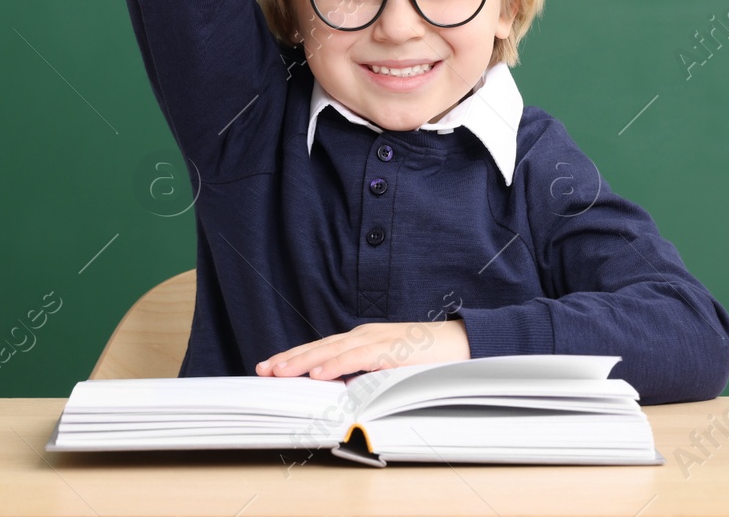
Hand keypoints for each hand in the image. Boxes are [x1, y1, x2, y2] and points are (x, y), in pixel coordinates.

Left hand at [255, 319, 469, 380]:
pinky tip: (318, 374)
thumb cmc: (429, 360)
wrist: (465, 345)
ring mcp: (377, 339)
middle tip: (262, 370)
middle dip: (289, 358)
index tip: (270, 366)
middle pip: (319, 346)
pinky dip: (336, 365)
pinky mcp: (391, 349)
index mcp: (363, 340)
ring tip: (279, 371)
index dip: (295, 357)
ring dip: (304, 361)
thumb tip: (341, 393)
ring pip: (332, 350)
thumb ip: (366, 376)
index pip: (322, 348)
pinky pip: (357, 358)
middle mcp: (365, 335)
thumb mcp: (389, 369)